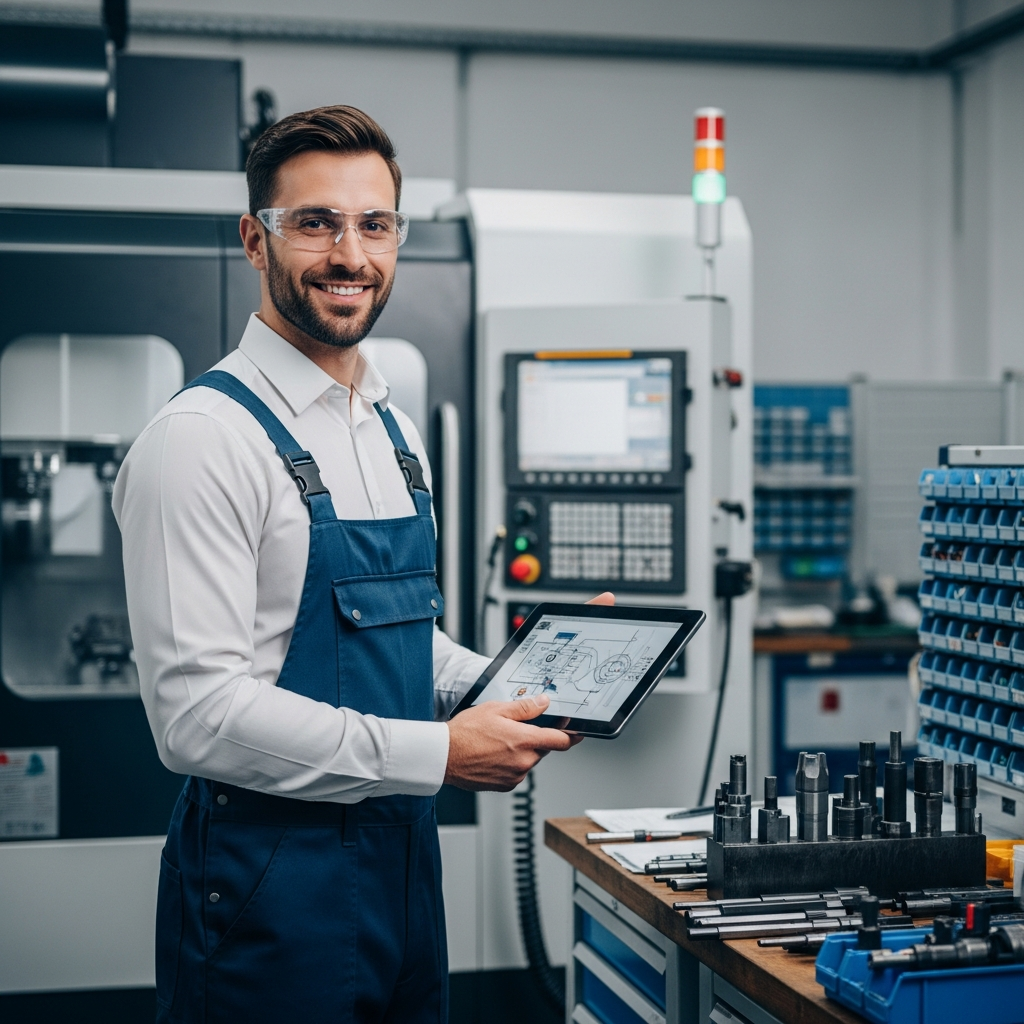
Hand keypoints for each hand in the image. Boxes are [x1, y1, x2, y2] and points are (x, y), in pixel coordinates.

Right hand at [443, 592, 614, 791]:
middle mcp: (523, 761)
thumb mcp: (496, 709)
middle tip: (513, 729)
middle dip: (534, 739)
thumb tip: (545, 703)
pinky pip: (517, 772)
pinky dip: (510, 764)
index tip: (577, 733)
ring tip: (496, 742)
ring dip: (521, 752)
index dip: (571, 735)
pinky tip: (493, 755)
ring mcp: (515, 776)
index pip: (560, 741)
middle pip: (542, 749)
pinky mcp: (505, 786)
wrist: (443, 756)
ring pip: (529, 760)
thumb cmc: (465, 732)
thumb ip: (525, 708)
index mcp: (524, 741)